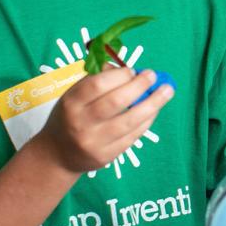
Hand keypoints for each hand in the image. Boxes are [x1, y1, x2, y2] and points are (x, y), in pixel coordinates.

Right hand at [35, 67, 173, 173]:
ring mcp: (94, 142)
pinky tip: (155, 110)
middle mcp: (81, 123)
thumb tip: (128, 69)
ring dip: (153, 104)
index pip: (97, 85)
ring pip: (129, 121)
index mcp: (71, 103)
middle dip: (139, 86)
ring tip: (167, 91)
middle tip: (153, 76)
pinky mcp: (107, 156)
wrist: (58, 154)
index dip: (119, 75)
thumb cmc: (71, 116)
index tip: (133, 71)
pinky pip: (133, 136)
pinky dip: (147, 120)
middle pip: (116, 102)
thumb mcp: (75, 95)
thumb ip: (97, 80)